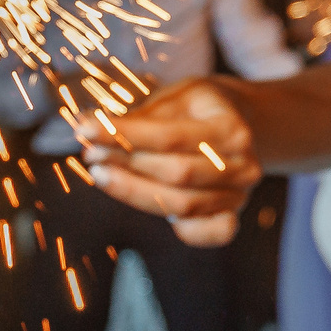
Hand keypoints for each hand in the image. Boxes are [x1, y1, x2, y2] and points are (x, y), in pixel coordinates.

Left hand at [72, 77, 262, 244]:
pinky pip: (208, 233)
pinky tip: (149, 203)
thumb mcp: (176, 98)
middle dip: (127, 165)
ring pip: (183, 205)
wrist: (241, 124)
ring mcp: (241, 194)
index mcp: (232, 128)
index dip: (125, 136)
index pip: (170, 136)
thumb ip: (142, 117)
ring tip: (102, 175)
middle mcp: (244, 164)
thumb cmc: (199, 109)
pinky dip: (182, 228)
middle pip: (177, 174)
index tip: (86, 130)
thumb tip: (90, 130)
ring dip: (135, 192)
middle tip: (91, 155)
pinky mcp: (233, 217)